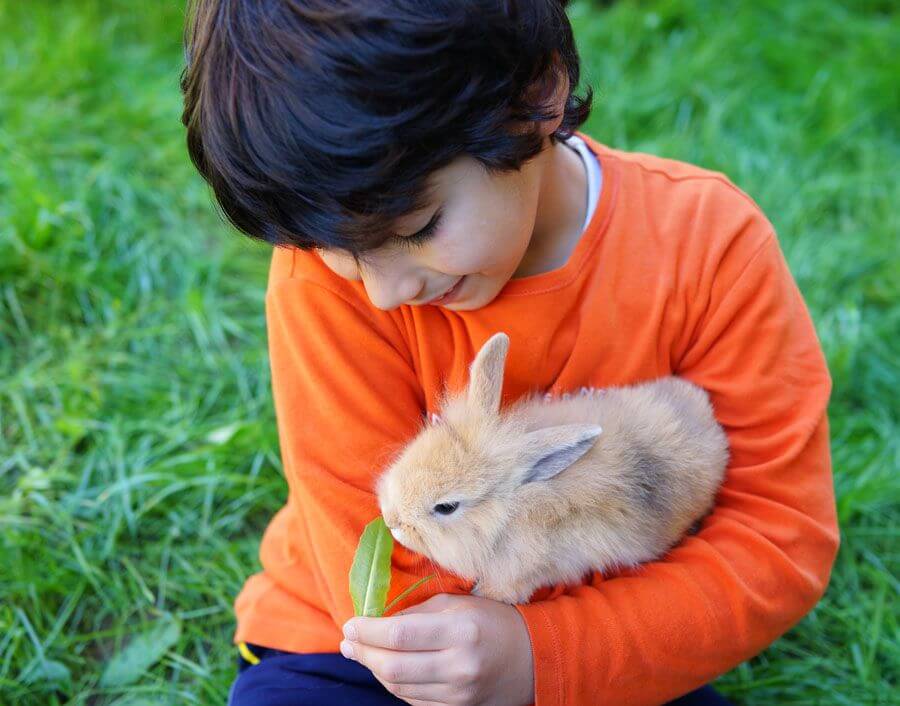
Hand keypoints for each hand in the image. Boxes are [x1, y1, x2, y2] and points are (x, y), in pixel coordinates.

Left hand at [341, 592, 534, 705]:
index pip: (399, 633)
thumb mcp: (457, 603)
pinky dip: (393, 684)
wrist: (532, 659)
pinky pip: (412, 700)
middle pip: (393, 666)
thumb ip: (417, 613)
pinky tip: (385, 668)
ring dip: (373, 669)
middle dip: (363, 653)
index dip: (368, 630)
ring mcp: (458, 693)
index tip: (350, 623)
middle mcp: (459, 665)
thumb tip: (375, 621)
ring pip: (398, 687)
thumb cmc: (491, 621)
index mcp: (461, 630)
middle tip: (347, 641)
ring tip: (359, 652)